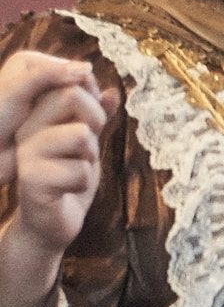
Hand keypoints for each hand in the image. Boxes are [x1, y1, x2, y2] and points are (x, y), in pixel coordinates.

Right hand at [2, 67, 110, 258]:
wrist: (50, 222)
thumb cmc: (68, 180)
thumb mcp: (87, 144)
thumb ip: (97, 117)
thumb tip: (112, 91)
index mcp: (37, 115)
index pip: (70, 84)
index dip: (93, 102)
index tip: (92, 125)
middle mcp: (27, 128)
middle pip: (72, 97)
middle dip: (95, 123)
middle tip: (86, 149)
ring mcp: (27, 153)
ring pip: (80, 135)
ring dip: (90, 157)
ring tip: (74, 169)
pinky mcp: (33, 180)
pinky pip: (80, 171)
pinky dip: (84, 183)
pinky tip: (68, 189)